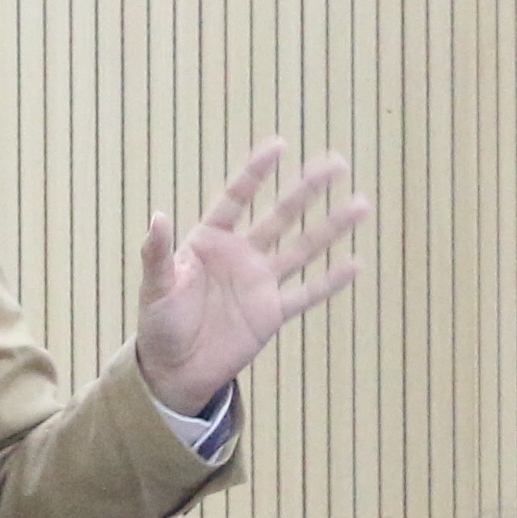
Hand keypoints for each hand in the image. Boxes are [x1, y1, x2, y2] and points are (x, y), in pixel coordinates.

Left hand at [136, 140, 369, 414]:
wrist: (175, 371)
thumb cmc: (159, 325)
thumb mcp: (155, 288)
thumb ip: (158, 255)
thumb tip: (158, 217)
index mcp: (210, 241)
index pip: (236, 198)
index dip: (256, 173)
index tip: (279, 146)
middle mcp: (241, 255)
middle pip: (280, 215)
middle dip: (307, 190)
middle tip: (336, 163)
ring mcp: (260, 282)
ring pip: (303, 248)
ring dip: (331, 228)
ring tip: (362, 205)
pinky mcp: (272, 313)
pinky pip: (307, 293)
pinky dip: (331, 281)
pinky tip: (355, 264)